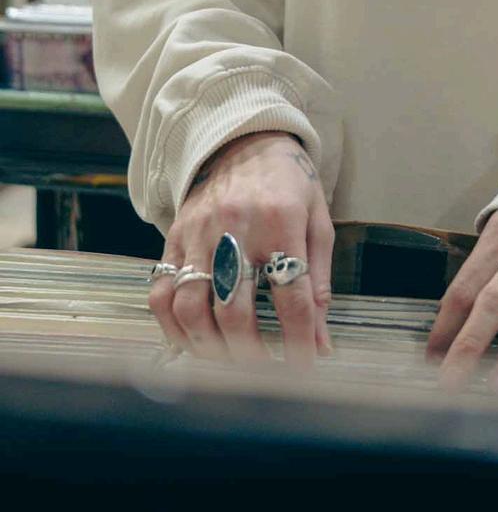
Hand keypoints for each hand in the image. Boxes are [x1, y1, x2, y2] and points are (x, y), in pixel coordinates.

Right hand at [148, 130, 334, 368]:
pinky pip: (161, 289)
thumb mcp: (318, 220)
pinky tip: (189, 342)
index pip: (292, 295)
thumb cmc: (290, 183)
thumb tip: (321, 343)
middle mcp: (238, 228)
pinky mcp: (175, 235)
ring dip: (208, 346)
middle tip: (262, 373)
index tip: (304, 367)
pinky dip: (170, 325)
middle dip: (249, 354)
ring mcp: (200, 232)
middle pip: (235, 309)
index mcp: (283, 222)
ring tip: (226, 362)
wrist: (246, 139)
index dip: (299, 341)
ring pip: (191, 305)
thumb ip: (318, 281)